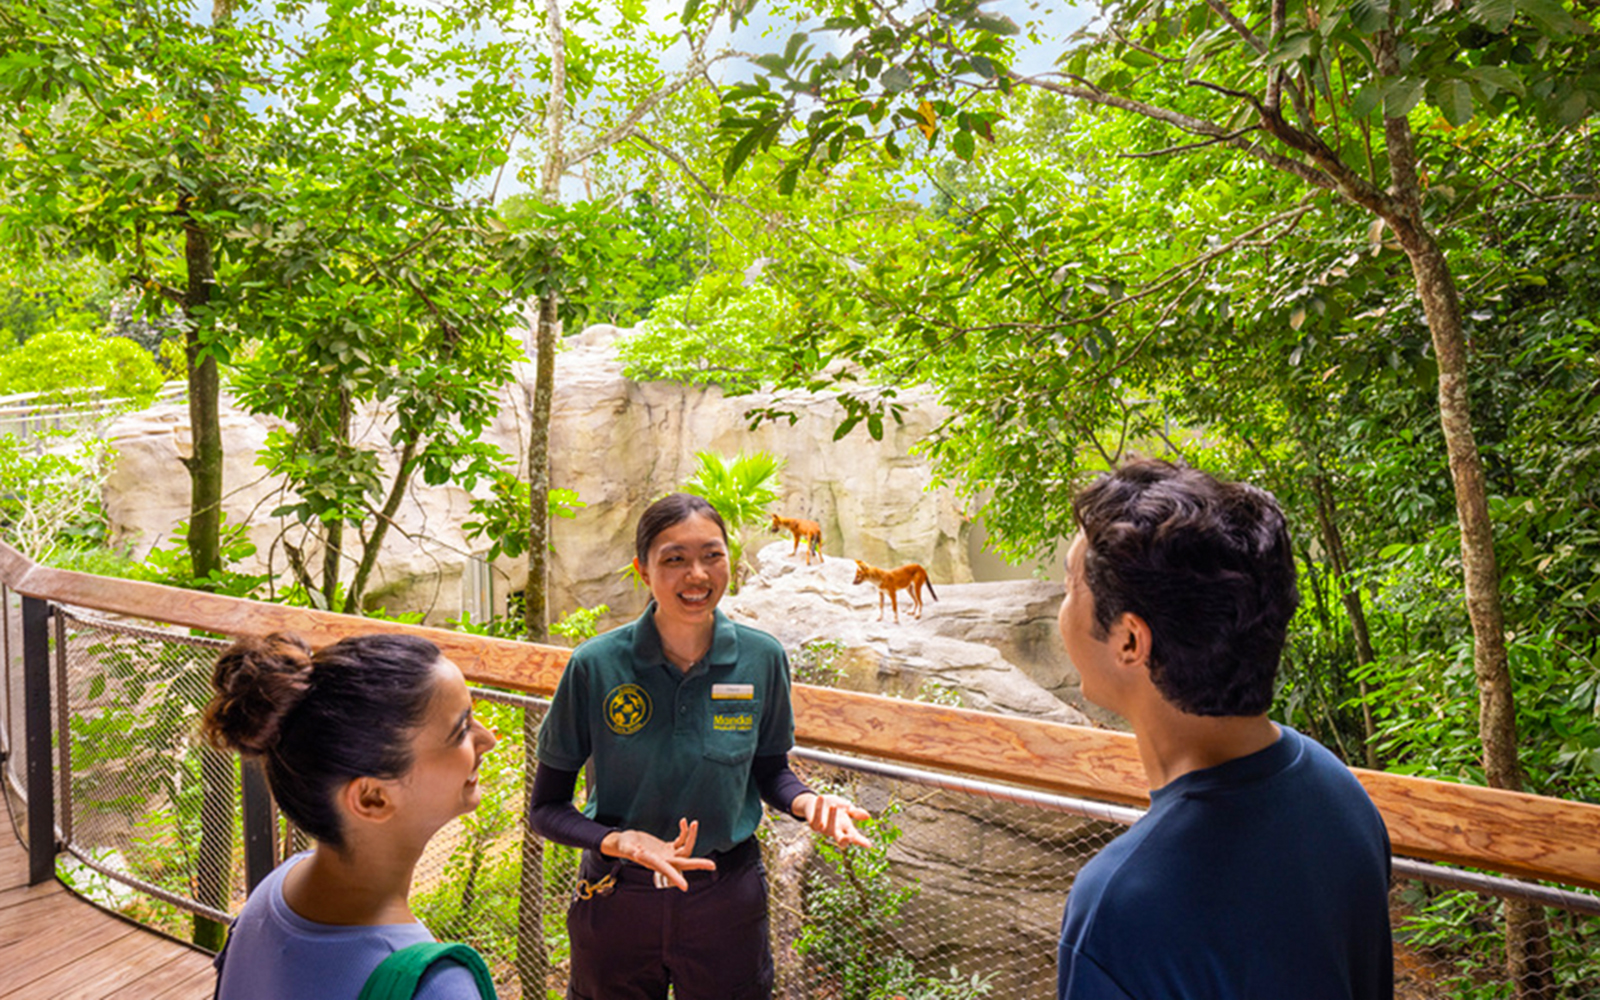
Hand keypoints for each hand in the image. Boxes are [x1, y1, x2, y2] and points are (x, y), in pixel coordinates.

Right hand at [601, 819, 715, 890]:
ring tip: (692, 823)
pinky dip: (685, 832)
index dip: (675, 877)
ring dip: (691, 836)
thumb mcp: (628, 848)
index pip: (668, 870)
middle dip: (698, 864)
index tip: (685, 887)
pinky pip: (681, 841)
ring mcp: (667, 855)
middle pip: (684, 863)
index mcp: (654, 863)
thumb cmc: (624, 845)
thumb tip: (637, 853)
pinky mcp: (668, 848)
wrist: (624, 843)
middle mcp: (664, 861)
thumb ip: (633, 851)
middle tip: (712, 865)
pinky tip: (683, 822)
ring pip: (685, 849)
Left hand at [794, 792, 872, 848]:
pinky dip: (818, 808)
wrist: (816, 801)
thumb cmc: (833, 804)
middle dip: (844, 841)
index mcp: (845, 827)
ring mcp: (824, 829)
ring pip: (828, 828)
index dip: (861, 841)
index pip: (854, 837)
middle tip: (849, 838)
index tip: (868, 845)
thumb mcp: (846, 806)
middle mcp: (835, 831)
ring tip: (834, 805)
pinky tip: (821, 797)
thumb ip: (855, 812)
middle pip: (841, 841)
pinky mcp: (813, 824)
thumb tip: (867, 816)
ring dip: (831, 817)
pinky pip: (816, 818)